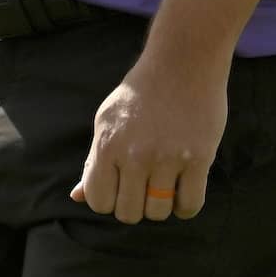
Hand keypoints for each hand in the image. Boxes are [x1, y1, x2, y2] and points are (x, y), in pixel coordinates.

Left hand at [70, 58, 228, 223]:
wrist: (182, 62)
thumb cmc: (141, 94)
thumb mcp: (107, 121)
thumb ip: (93, 161)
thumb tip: (77, 197)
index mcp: (107, 144)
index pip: (98, 201)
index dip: (109, 201)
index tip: (120, 189)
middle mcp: (134, 154)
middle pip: (128, 213)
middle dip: (135, 206)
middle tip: (144, 188)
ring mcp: (167, 158)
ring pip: (158, 213)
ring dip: (161, 206)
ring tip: (164, 185)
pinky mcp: (198, 158)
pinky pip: (190, 205)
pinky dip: (185, 207)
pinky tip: (183, 190)